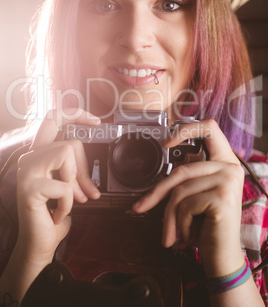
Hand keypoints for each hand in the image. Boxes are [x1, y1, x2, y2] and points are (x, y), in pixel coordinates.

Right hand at [16, 108, 100, 265]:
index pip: (53, 119)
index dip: (75, 114)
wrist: (40, 243)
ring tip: (71, 201)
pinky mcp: (30, 187)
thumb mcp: (70, 187)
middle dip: (83, 170)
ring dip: (76, 184)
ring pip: (66, 153)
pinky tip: (58, 213)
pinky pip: (65, 185)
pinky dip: (69, 203)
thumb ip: (75, 170)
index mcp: (39, 154)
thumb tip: (94, 163)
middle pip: (70, 143)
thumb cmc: (54, 214)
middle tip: (86, 192)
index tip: (95, 121)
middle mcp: (30, 158)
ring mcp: (27, 171)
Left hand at [133, 119, 244, 276]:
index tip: (165, 142)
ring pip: (180, 190)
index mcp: (224, 161)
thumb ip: (186, 177)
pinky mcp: (223, 197)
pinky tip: (189, 233)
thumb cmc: (206, 224)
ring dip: (170, 215)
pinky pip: (186, 204)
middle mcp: (230, 167)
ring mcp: (228, 180)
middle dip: (157, 193)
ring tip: (173, 231)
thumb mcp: (196, 194)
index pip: (209, 128)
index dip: (186, 128)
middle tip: (141, 207)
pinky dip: (180, 222)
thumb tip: (157, 171)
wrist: (222, 255)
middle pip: (181, 170)